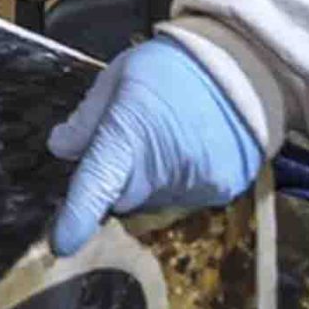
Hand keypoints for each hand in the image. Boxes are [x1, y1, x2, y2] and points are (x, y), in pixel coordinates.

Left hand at [46, 38, 263, 253]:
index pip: (97, 184)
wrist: (246, 65)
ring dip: (150, 181)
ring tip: (167, 138)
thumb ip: (88, 117)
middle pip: (122, 198)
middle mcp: (162, 169)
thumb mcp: (119, 76)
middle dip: (117, 181)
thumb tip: (62, 148)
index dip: (78, 216)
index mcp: (130, 134)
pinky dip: (179, 181)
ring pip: (154, 200)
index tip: (63, 243)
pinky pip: (186, 198)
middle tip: (130, 143)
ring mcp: (196, 185)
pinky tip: (189, 148)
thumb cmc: (173, 66)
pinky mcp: (223, 191)